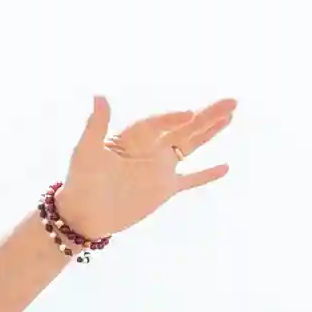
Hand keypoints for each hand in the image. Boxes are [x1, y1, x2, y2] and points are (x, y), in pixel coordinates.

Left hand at [55, 92, 234, 239]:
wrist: (83, 216)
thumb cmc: (80, 181)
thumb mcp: (86, 151)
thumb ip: (96, 125)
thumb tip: (100, 96)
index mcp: (133, 137)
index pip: (159, 122)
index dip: (173, 117)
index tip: (188, 114)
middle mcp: (150, 148)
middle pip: (183, 127)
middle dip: (207, 115)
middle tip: (231, 101)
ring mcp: (160, 168)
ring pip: (191, 145)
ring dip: (210, 132)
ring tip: (230, 116)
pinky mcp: (165, 189)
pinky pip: (191, 179)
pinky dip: (207, 174)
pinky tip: (225, 167)